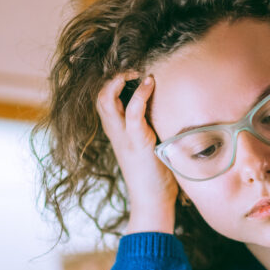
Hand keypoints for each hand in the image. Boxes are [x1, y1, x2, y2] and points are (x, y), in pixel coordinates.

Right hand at [95, 73, 178, 233]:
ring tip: (137, 71)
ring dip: (120, 79)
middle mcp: (114, 131)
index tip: (133, 70)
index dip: (113, 80)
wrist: (152, 201)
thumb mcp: (150, 143)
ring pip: (106, 99)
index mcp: (116, 131)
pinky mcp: (137, 142)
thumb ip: (151, 125)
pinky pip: (132, 112)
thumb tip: (170, 105)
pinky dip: (140, 94)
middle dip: (112, 75)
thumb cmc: (156, 174)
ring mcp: (123, 136)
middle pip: (98, 94)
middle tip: (134, 67)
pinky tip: (150, 83)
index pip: (103, 98)